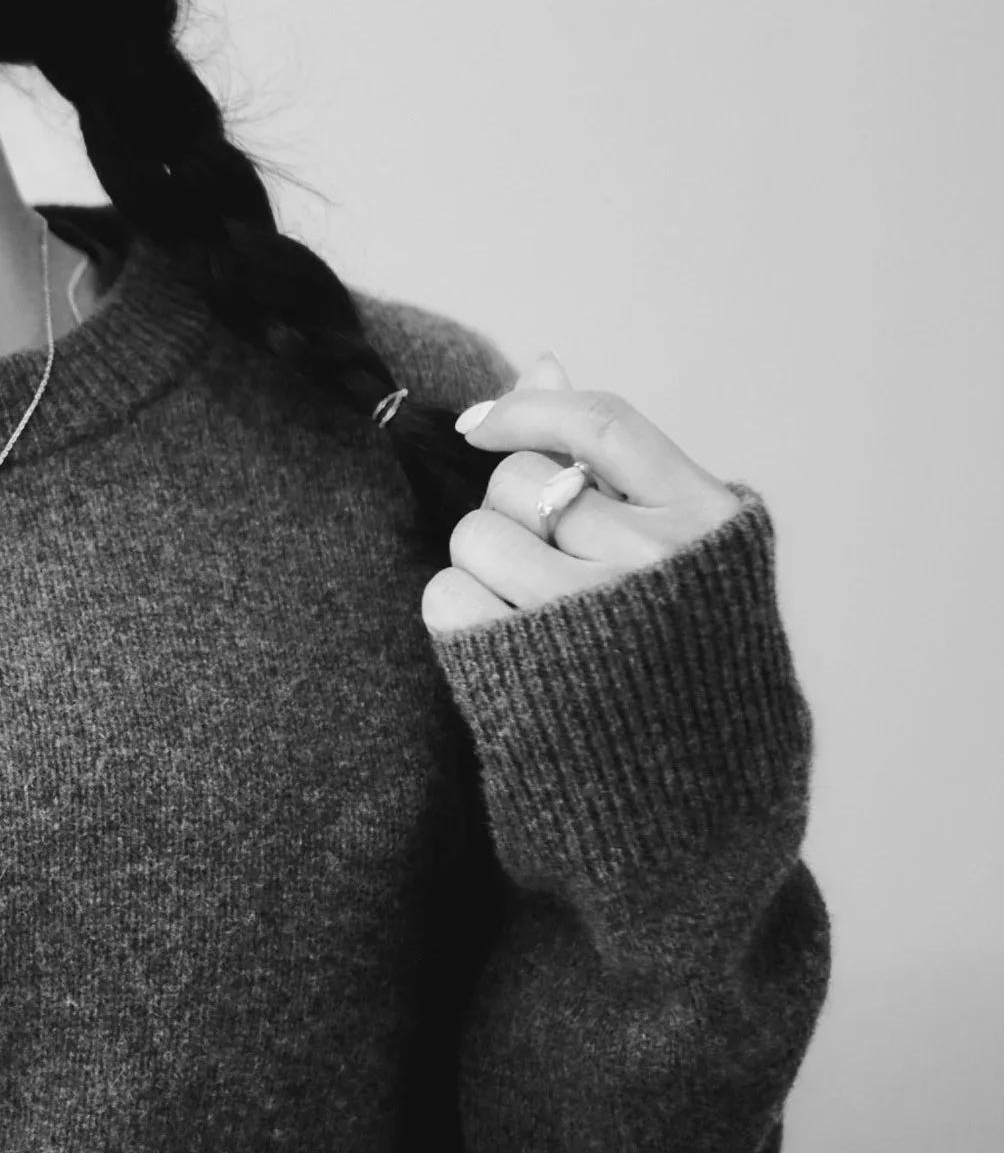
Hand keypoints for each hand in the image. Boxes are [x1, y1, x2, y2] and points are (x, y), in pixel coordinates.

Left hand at [420, 352, 744, 639]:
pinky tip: (499, 641)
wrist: (688, 792)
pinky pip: (447, 596)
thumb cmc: (676, 649)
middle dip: (512, 511)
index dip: (527, 410)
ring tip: (530, 609)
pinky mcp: (527, 668)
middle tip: (548, 563)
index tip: (479, 427)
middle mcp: (654, 560)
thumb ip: (615, 459)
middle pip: (520, 481)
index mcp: (704, 517)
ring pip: (476, 534)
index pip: (599, 421)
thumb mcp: (678, 545)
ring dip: (483, 564)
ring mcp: (591, 614)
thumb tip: (542, 360)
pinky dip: (458, 611)